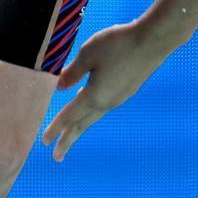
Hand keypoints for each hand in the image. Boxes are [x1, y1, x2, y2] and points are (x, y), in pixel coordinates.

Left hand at [41, 21, 170, 161]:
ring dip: (80, 126)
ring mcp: (119, 97)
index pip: (70, 116)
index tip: (44, 142)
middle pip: (82, 124)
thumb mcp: (88, 55)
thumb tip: (58, 88)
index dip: (55, 128)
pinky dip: (91, 112)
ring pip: (94, 115)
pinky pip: (104, 106)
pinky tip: (87, 105)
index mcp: (95, 96)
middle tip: (56, 157)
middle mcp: (108, 102)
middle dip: (68, 139)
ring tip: (69, 133)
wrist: (154, 40)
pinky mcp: (127, 90)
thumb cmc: (118, 44)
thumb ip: (72, 73)